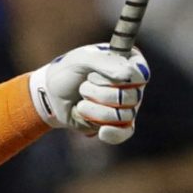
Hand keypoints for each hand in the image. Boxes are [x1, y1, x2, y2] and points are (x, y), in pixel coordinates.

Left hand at [29, 44, 149, 144]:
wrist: (52, 94)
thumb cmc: (68, 72)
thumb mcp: (82, 59)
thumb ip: (105, 62)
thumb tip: (129, 75)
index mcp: (129, 63)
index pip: (140, 74)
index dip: (116, 78)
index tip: (93, 75)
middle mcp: (133, 85)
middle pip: (131, 97)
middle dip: (99, 93)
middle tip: (83, 86)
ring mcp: (127, 106)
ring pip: (123, 116)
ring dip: (95, 109)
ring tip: (81, 102)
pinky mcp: (118, 124)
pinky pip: (124, 132)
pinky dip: (112, 133)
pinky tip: (101, 131)